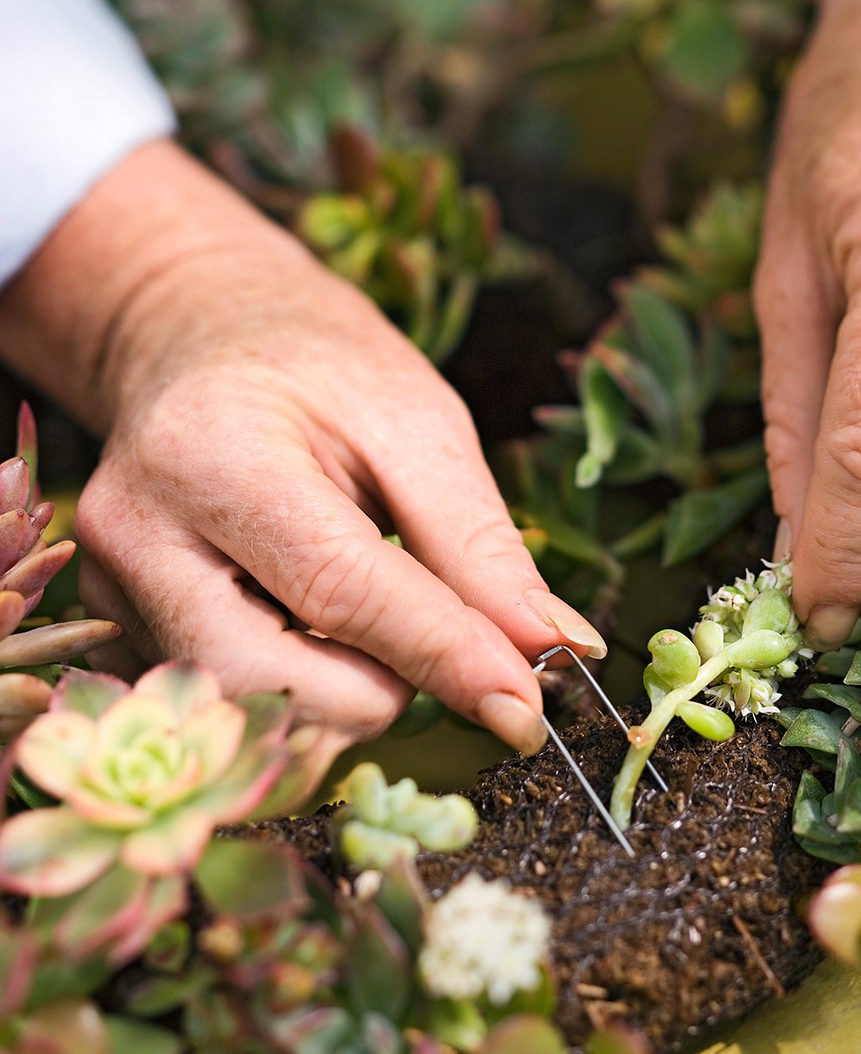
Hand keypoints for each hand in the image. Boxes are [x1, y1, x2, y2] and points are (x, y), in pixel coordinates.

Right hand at [0, 141, 605, 746]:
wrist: (195, 341)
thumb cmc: (313, 369)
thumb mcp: (417, 423)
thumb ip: (478, 545)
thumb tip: (552, 649)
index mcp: (212, 457)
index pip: (339, 592)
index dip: (441, 659)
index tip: (525, 711)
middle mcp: (138, 540)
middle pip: (271, 685)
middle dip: (381, 693)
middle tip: (437, 640)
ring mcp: (115, 596)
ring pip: (252, 712)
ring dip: (344, 696)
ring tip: (368, 613)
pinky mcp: (123, 635)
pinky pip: (231, 708)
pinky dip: (302, 692)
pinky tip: (309, 626)